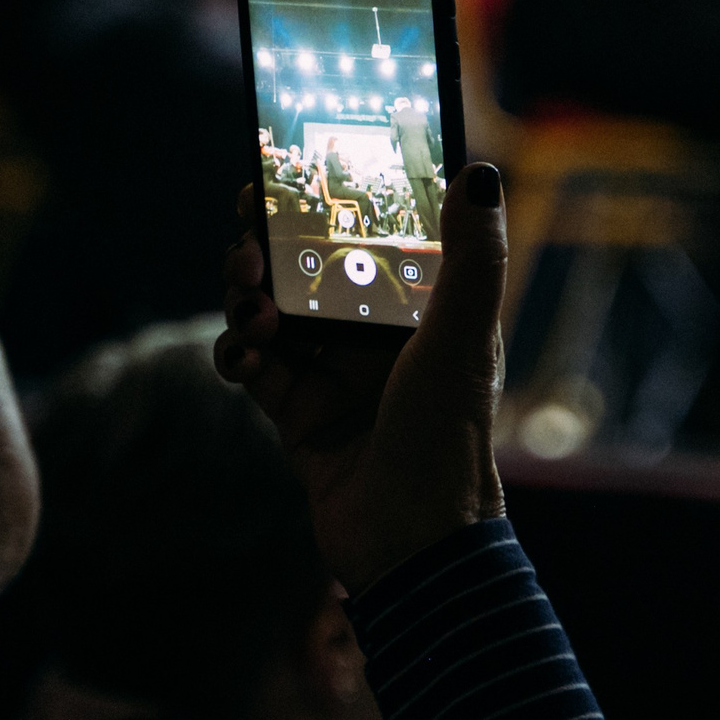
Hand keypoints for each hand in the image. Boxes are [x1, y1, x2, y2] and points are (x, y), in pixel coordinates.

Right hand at [215, 165, 507, 592]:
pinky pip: (253, 364)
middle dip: (268, 245)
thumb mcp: (461, 339)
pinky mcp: (297, 414)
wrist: (411, 548)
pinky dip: (238, 351)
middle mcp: (375, 334)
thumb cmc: (448, 440)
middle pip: (306, 265)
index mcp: (420, 308)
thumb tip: (481, 172)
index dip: (325, 200)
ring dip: (248, 296)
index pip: (367, 232)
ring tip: (251, 306)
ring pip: (271, 308)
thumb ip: (472, 258)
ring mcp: (333, 373)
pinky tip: (244, 354)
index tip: (285, 172)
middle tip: (248, 239)